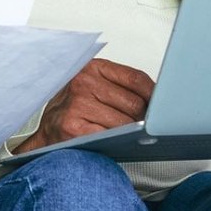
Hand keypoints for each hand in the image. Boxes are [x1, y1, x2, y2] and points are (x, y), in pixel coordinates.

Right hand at [14, 58, 154, 154]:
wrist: (47, 131)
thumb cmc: (74, 110)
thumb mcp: (95, 87)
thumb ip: (121, 87)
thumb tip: (158, 98)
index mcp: (91, 68)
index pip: (136, 78)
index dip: (154, 95)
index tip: (163, 105)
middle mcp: (83, 83)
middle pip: (134, 103)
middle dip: (144, 118)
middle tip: (144, 126)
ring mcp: (77, 105)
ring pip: (125, 123)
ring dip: (132, 133)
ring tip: (128, 135)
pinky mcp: (73, 128)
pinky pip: (110, 136)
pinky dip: (118, 142)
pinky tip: (116, 142)